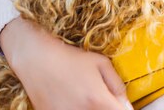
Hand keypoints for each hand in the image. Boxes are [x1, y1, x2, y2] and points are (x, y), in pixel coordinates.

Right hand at [0, 17, 132, 109]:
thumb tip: (126, 104)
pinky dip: (75, 108)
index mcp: (97, 100)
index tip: (117, 103)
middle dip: (107, 107)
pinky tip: (71, 99)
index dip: (121, 108)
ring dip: (92, 109)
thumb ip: (117, 86)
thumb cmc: (70, 58)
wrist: (37, 59)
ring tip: (84, 96)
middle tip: (100, 97)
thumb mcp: (101, 63)